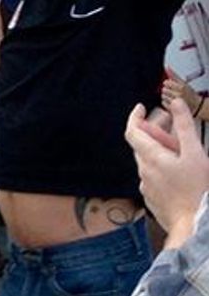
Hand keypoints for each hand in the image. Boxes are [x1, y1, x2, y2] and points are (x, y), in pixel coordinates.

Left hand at [126, 100, 208, 247]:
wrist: (195, 227)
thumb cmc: (198, 192)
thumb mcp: (195, 154)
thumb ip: (184, 127)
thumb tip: (175, 104)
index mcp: (151, 158)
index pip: (133, 131)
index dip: (135, 116)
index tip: (141, 107)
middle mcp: (144, 171)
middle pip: (142, 146)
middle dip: (153, 132)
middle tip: (169, 125)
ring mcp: (148, 187)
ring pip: (148, 162)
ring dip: (159, 151)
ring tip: (178, 148)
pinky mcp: (154, 200)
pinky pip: (154, 178)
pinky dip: (162, 168)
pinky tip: (178, 171)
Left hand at [162, 75, 200, 114]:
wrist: (196, 105)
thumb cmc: (189, 93)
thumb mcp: (183, 83)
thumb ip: (174, 75)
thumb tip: (167, 67)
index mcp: (181, 87)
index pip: (166, 82)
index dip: (168, 83)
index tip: (171, 85)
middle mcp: (178, 94)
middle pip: (163, 89)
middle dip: (167, 90)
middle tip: (172, 92)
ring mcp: (176, 102)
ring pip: (163, 96)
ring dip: (166, 96)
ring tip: (172, 97)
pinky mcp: (172, 108)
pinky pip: (163, 103)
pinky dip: (166, 102)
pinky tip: (171, 101)